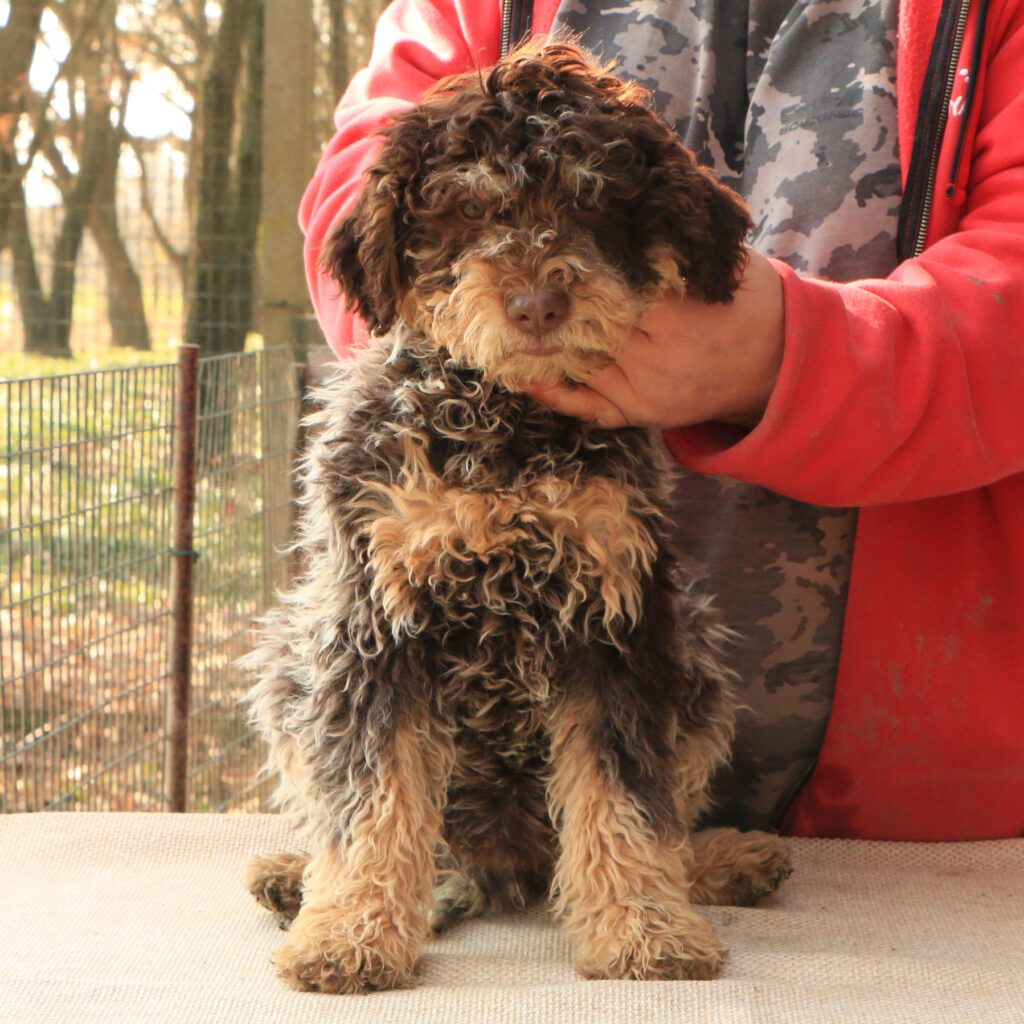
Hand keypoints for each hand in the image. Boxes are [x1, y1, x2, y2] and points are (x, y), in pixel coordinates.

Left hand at [527, 249, 784, 429]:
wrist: (778, 365)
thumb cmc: (750, 304)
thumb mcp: (725, 264)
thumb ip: (678, 245)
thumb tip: (629, 210)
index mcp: (678, 319)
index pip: (611, 292)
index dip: (583, 275)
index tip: (556, 255)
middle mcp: (658, 361)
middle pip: (590, 329)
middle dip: (560, 308)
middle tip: (521, 286)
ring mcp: (647, 392)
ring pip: (582, 364)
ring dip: (551, 344)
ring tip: (519, 323)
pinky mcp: (641, 413)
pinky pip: (588, 407)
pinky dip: (556, 392)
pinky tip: (528, 375)